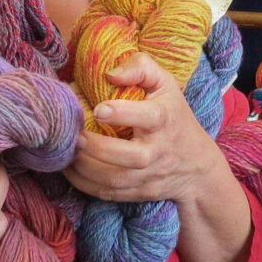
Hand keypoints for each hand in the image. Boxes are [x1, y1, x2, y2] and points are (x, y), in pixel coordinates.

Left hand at [63, 52, 226, 203]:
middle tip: (74, 136)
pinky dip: (84, 184)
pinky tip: (69, 169)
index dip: (123, 113)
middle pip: (131, 157)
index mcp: (164, 119)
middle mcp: (158, 151)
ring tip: (65, 152)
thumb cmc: (173, 115)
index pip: (148, 117)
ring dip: (84, 169)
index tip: (98, 109)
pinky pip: (108, 193)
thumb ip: (140, 67)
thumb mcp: (165, 84)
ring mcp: (148, 175)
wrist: (196, 166)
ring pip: (116, 180)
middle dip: (98, 148)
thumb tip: (110, 73)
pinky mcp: (138, 192)